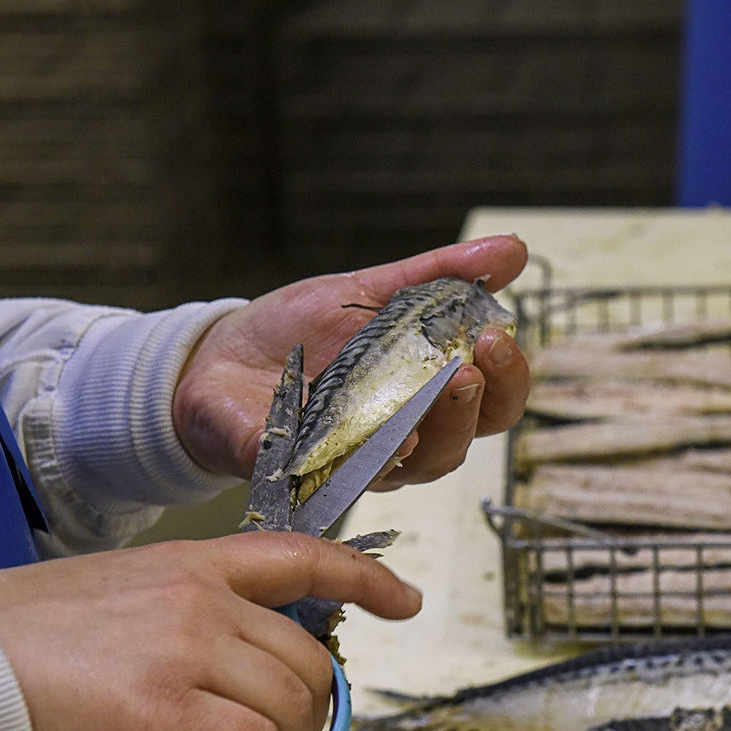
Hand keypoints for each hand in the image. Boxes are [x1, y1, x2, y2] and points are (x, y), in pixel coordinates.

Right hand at [0, 533, 420, 730]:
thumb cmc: (18, 636)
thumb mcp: (116, 593)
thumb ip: (183, 615)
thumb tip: (228, 669)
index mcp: (190, 563)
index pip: (301, 554)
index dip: (365, 576)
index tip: (404, 599)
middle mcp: (201, 601)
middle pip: (308, 657)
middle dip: (309, 708)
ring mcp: (188, 653)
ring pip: (294, 705)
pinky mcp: (169, 714)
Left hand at [173, 235, 530, 485]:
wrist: (216, 357)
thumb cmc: (297, 332)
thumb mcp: (369, 288)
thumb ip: (438, 274)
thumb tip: (514, 250)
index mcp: (423, 396)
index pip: (491, 404)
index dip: (508, 379)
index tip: (498, 335)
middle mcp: (401, 438)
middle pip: (464, 442)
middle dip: (478, 404)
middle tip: (471, 363)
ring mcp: (357, 463)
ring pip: (418, 468)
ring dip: (438, 432)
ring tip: (439, 389)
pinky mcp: (306, 475)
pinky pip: (345, 480)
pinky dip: (370, 460)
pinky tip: (388, 436)